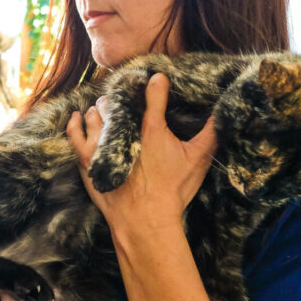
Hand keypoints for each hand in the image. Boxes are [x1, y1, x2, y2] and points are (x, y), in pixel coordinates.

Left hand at [66, 73, 216, 236]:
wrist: (144, 219)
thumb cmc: (172, 190)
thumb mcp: (197, 159)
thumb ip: (210, 133)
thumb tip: (226, 113)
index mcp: (152, 126)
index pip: (153, 92)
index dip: (156, 84)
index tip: (158, 81)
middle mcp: (123, 129)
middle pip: (118, 100)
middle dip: (123, 97)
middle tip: (129, 100)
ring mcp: (100, 143)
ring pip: (95, 112)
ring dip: (101, 109)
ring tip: (108, 111)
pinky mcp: (86, 158)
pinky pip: (74, 133)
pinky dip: (76, 122)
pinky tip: (79, 117)